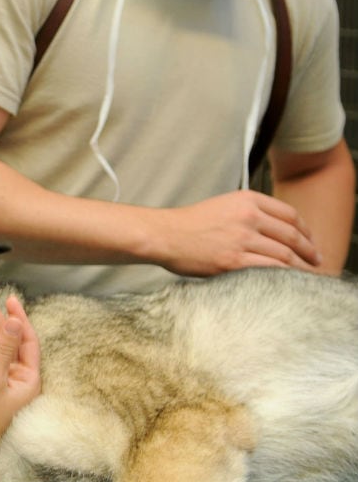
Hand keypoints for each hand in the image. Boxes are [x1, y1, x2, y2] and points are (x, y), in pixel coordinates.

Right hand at [152, 190, 320, 275]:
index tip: (310, 241)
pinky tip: (288, 282)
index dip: (306, 230)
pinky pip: (270, 270)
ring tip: (306, 274)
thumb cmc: (189, 224)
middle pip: (292, 235)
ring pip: (284, 254)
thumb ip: (248, 212)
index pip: (289, 214)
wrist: (164, 235)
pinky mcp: (233, 261)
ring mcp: (242, 239)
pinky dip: (283, 277)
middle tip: (316, 260)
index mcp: (246, 200)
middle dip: (309, 250)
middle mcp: (248, 216)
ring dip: (300, 266)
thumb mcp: (222, 205)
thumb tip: (273, 230)